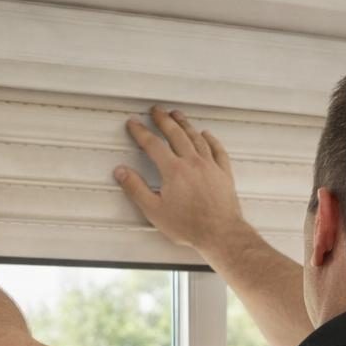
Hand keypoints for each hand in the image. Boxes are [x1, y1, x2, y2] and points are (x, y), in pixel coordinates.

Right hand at [115, 105, 245, 254]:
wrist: (220, 234)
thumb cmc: (190, 226)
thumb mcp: (155, 211)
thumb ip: (136, 189)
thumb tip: (121, 172)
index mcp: (174, 170)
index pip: (153, 144)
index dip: (141, 132)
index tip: (134, 124)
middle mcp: (193, 163)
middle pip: (176, 134)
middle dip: (164, 120)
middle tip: (156, 111)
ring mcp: (210, 166)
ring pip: (196, 138)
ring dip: (185, 124)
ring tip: (177, 115)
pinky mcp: (224, 174)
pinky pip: (217, 150)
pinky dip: (211, 140)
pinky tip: (207, 135)